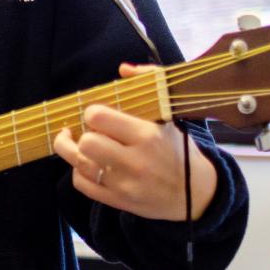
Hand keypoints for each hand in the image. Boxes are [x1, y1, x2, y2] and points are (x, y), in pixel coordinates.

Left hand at [53, 63, 217, 220]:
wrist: (195, 194)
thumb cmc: (177, 149)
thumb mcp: (168, 116)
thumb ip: (148, 83)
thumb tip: (123, 68)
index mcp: (147, 136)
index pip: (99, 118)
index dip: (92, 113)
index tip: (97, 115)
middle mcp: (135, 162)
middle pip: (86, 143)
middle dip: (82, 133)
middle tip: (88, 130)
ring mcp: (125, 185)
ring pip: (79, 164)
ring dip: (73, 150)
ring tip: (77, 142)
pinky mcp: (118, 201)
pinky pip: (82, 184)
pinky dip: (79, 171)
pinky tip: (87, 163)